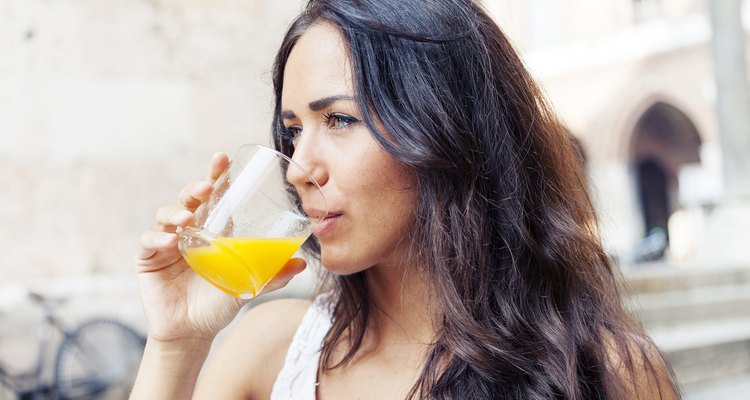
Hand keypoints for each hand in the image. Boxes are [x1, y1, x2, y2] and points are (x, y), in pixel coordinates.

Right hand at [134, 152, 306, 343]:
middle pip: (189, 199)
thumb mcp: (248, 288)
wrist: (192, 333)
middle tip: (206, 186)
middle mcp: (189, 231)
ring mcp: (167, 243)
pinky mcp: (148, 259)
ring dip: (175, 212)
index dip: (216, 176)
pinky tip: (170, 242)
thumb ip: (272, 276)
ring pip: (166, 215)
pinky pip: (148, 241)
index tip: (223, 158)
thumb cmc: (219, 305)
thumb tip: (301, 264)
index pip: (214, 197)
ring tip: (187, 218)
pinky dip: (158, 239)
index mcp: (213, 231)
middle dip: (195, 188)